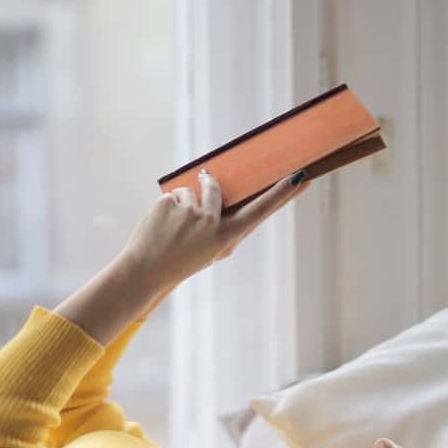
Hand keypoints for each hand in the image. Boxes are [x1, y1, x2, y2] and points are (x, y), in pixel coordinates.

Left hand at [119, 170, 313, 289]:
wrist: (146, 270)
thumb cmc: (182, 260)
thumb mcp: (212, 248)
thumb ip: (225, 222)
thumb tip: (224, 187)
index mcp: (226, 237)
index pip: (260, 211)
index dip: (282, 194)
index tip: (300, 177)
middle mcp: (211, 223)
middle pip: (216, 188)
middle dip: (209, 186)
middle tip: (197, 197)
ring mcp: (189, 211)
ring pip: (191, 190)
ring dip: (183, 202)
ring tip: (172, 228)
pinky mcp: (168, 202)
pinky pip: (173, 193)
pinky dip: (167, 205)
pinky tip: (161, 225)